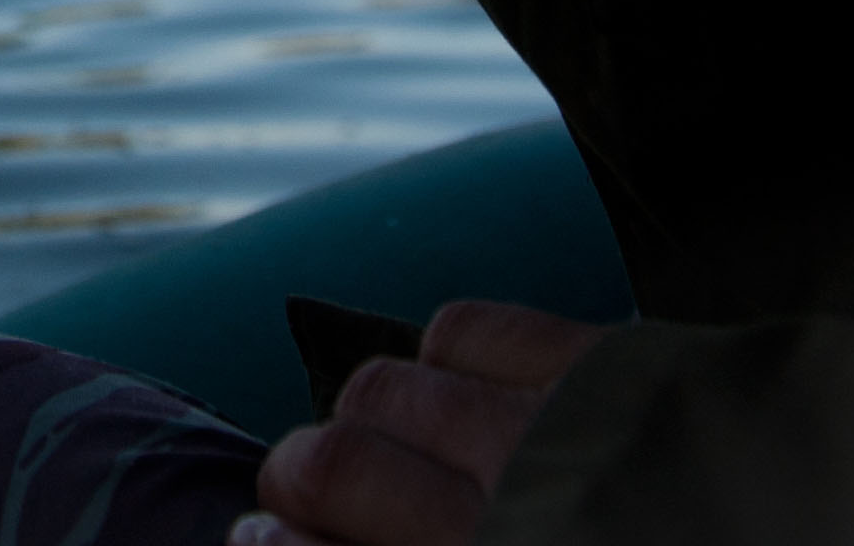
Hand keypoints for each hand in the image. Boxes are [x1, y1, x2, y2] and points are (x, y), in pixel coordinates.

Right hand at [235, 301, 603, 545]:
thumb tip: (317, 528)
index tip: (255, 542)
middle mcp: (506, 511)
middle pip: (332, 466)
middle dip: (296, 480)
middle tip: (309, 498)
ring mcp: (555, 427)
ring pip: (382, 390)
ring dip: (371, 421)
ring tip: (399, 449)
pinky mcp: (598, 361)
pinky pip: (463, 330)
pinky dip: (446, 361)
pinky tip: (467, 397)